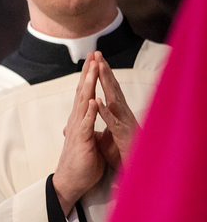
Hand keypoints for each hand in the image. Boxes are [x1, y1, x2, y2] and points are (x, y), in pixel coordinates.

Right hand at [52, 54, 104, 215]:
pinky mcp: (81, 141)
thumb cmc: (81, 162)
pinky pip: (86, 123)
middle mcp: (76, 120)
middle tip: (93, 53)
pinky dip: (89, 111)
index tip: (94, 60)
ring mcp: (78, 129)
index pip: (84, 93)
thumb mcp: (87, 140)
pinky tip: (92, 99)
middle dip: (88, 72)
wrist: (70, 181)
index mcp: (80, 120)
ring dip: (88, 85)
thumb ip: (87, 127)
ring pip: (83, 102)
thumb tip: (86, 119)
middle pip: (82, 91)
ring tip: (93, 68)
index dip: (89, 77)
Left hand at [93, 52, 138, 168]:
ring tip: (99, 68)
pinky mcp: (122, 134)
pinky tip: (98, 101)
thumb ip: (98, 125)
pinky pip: (112, 121)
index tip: (93, 60)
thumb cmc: (122, 151)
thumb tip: (88, 119)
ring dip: (106, 84)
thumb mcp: (105, 136)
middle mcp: (121, 113)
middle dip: (104, 71)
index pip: (107, 89)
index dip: (100, 75)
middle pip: (112, 88)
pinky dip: (105, 112)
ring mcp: (123, 122)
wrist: (134, 168)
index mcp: (116, 112)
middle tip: (97, 54)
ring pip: (114, 99)